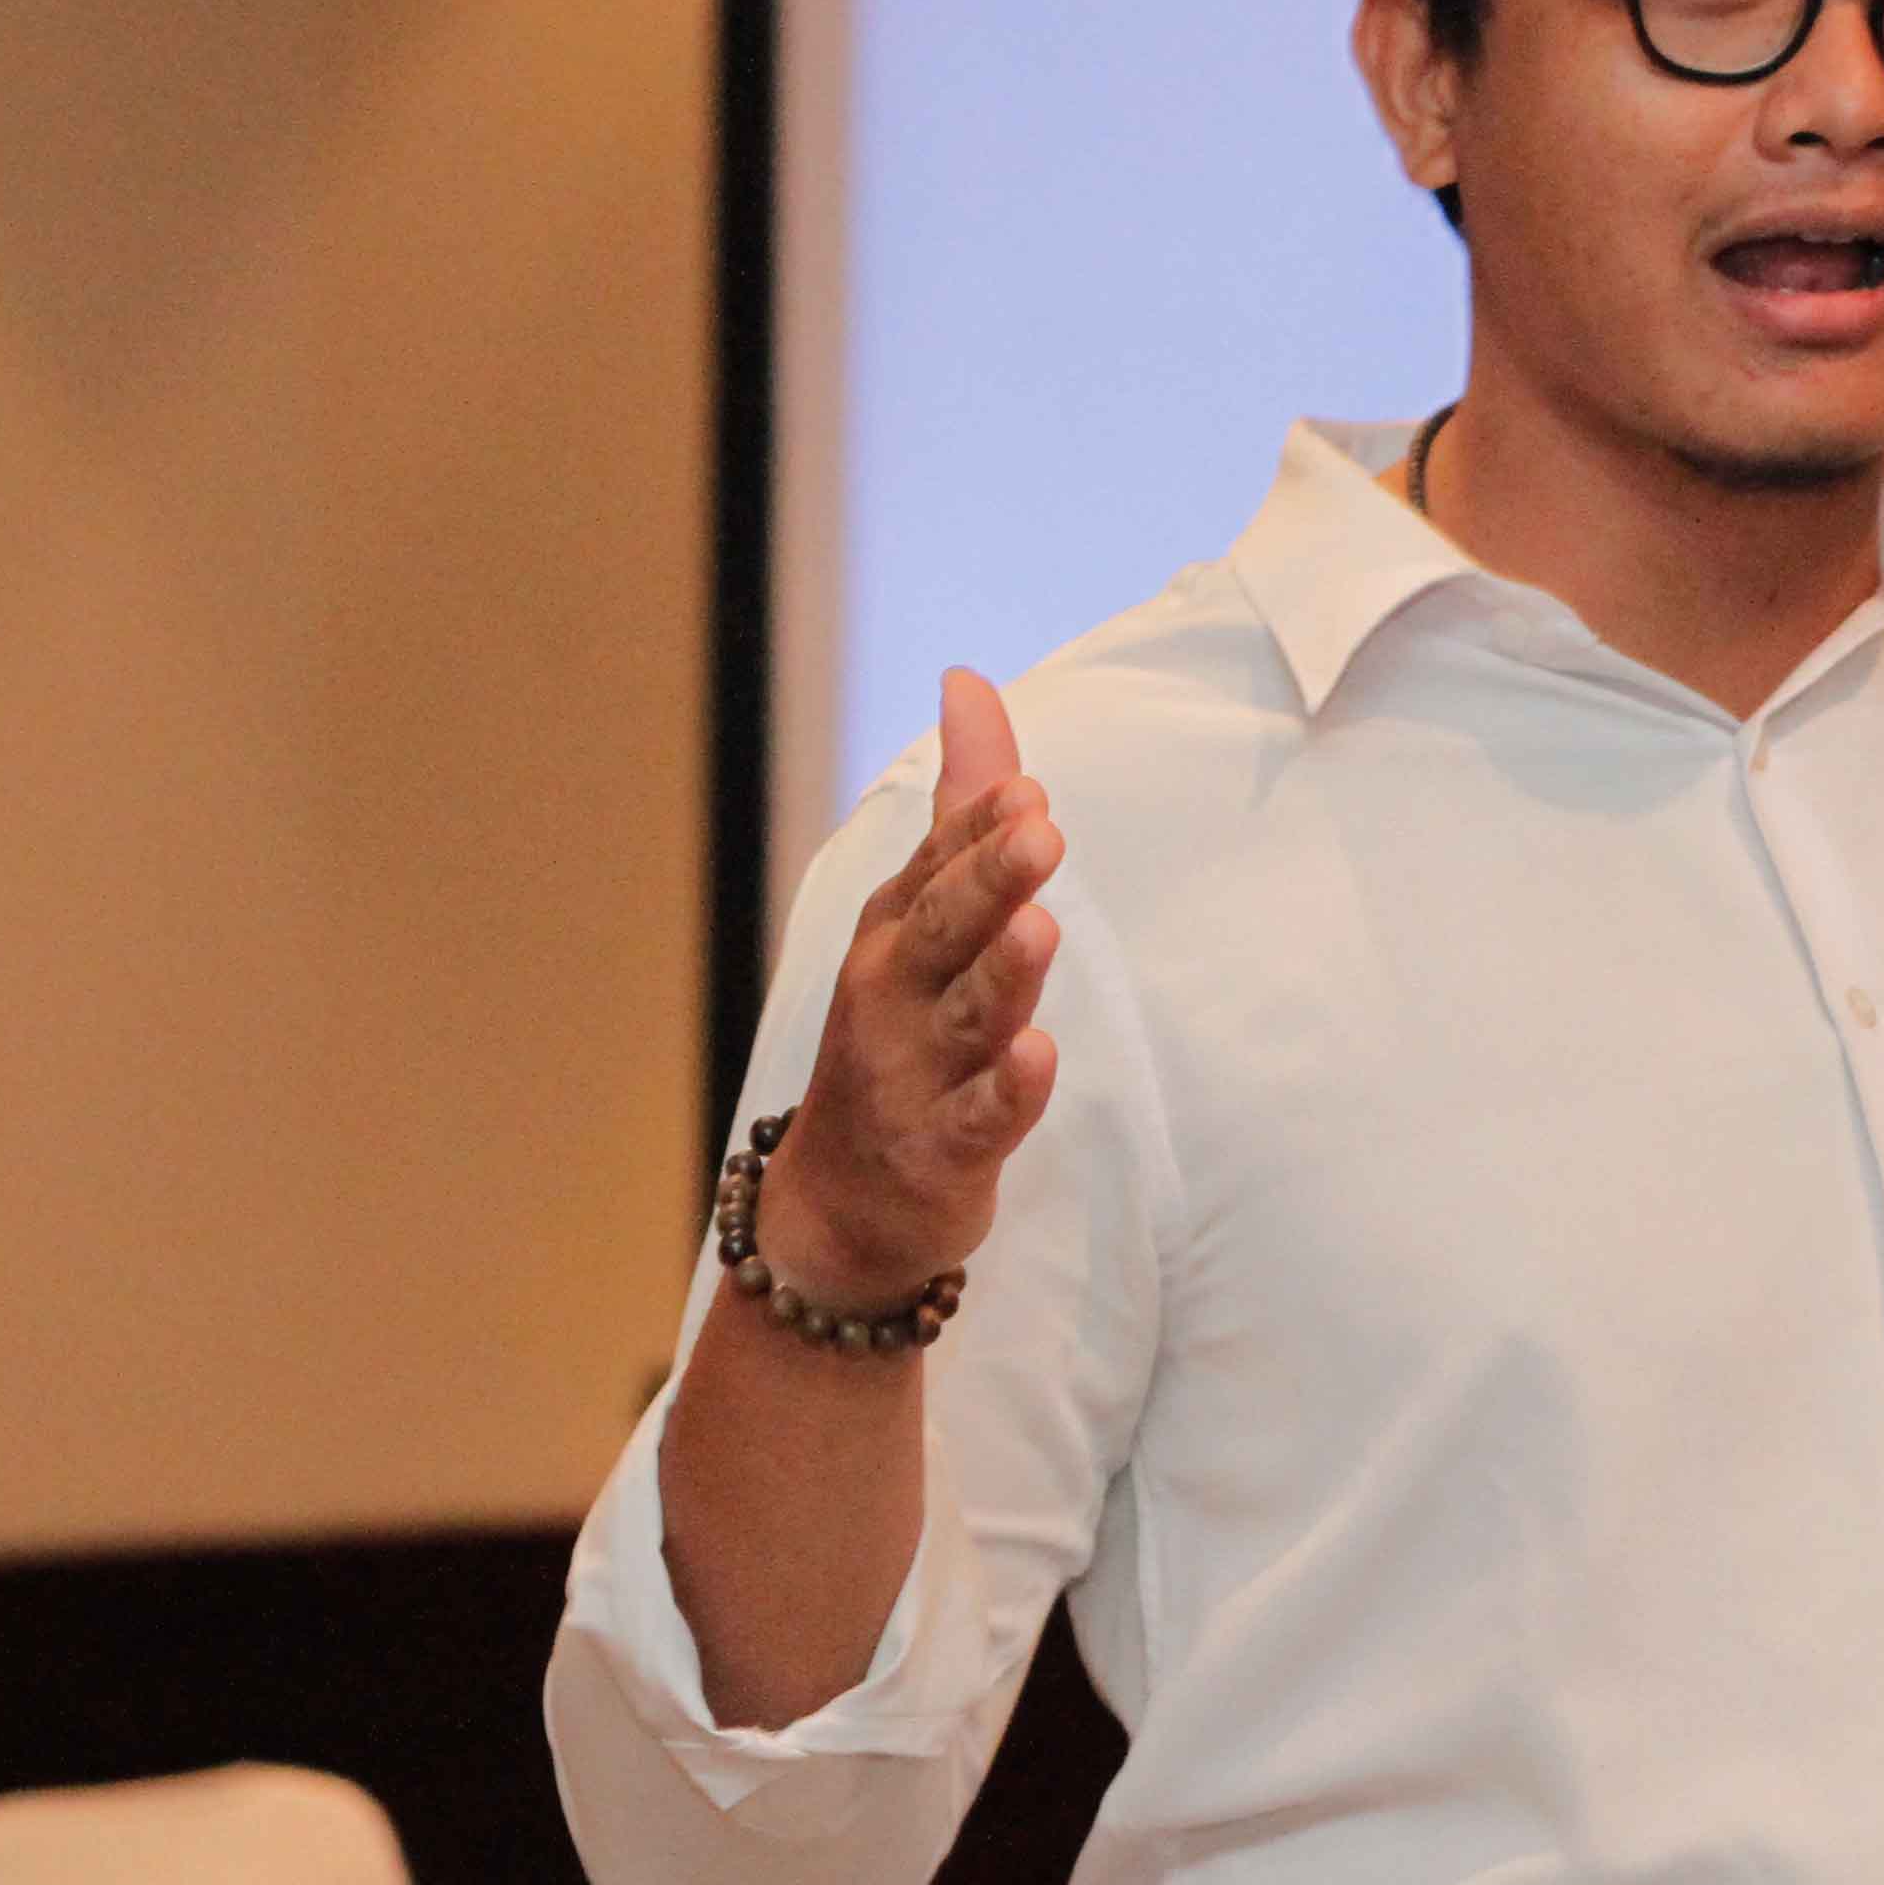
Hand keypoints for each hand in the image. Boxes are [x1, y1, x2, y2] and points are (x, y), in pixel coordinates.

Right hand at [762, 669, 1066, 1308]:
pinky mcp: (943, 1151)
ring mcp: (915, 1074)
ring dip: (1003, 974)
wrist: (843, 1204)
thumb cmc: (900, 1038)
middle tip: (1039, 830)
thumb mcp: (922, 918)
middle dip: (988, 880)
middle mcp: (897, 993)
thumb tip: (969, 680)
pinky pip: (980, 1120)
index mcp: (897, 931)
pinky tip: (1036, 1059)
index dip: (980, 829)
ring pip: (967, 1017)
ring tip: (1041, 929)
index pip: (939, 864)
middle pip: (946, 928)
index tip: (1025, 789)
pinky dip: (1007, 1094)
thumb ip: (959, 809)